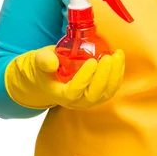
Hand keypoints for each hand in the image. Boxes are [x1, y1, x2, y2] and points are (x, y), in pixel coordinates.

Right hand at [5, 46, 124, 109]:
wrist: (47, 76)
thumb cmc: (43, 67)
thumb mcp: (37, 61)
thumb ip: (43, 60)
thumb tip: (52, 61)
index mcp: (60, 94)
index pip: (74, 92)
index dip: (84, 78)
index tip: (91, 61)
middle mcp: (76, 101)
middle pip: (93, 95)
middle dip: (103, 76)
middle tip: (108, 58)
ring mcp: (88, 98)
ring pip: (106, 93)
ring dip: (114, 75)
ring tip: (117, 55)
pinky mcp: (98, 93)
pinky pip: (111, 87)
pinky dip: (118, 74)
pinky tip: (119, 58)